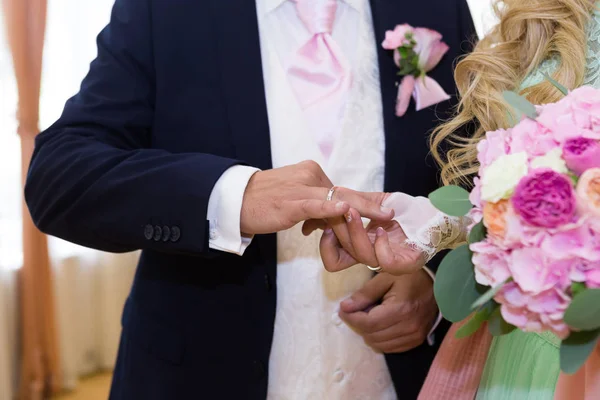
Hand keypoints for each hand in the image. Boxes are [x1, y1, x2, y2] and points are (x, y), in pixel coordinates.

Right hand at [240, 160, 393, 234]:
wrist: (236, 201)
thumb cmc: (266, 202)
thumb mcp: (296, 202)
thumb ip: (316, 208)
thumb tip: (333, 219)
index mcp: (312, 173)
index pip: (343, 189)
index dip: (366, 201)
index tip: (386, 209)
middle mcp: (310, 175)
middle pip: (346, 192)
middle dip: (371, 205)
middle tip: (393, 212)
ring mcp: (301, 188)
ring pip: (336, 200)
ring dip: (359, 213)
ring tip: (383, 216)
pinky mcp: (290, 202)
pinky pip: (314, 204)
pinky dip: (331, 208)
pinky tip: (345, 210)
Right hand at [303, 208, 425, 274]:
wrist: (435, 211)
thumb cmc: (407, 208)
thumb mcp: (374, 201)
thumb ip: (352, 201)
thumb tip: (326, 201)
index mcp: (362, 247)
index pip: (334, 260)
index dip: (325, 246)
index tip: (325, 222)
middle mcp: (372, 258)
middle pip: (340, 260)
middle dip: (337, 231)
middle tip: (340, 209)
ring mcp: (388, 262)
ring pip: (360, 257)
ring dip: (354, 232)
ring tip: (354, 212)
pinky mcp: (406, 263)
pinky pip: (384, 262)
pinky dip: (379, 244)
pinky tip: (380, 228)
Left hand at [340, 271, 436, 352]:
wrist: (439, 285)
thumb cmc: (411, 277)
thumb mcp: (386, 277)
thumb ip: (365, 293)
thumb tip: (345, 307)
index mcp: (400, 309)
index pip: (367, 323)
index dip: (351, 318)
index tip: (343, 309)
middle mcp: (408, 327)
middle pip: (371, 335)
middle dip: (358, 324)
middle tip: (355, 310)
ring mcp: (414, 336)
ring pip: (379, 344)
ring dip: (368, 333)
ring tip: (369, 316)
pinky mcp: (416, 341)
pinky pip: (390, 348)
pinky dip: (380, 339)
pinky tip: (380, 325)